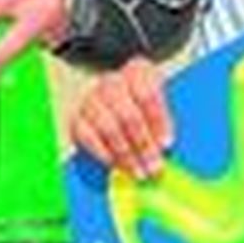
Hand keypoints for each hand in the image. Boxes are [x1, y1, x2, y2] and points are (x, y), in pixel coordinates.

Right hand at [71, 57, 171, 179]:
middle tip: (154, 166)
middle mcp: (111, 81)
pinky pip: (88, 137)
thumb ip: (161, 123)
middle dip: (143, 145)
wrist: (113, 102)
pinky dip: (104, 153)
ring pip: (109, 128)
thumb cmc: (142, 105)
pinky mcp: (77, 117)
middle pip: (128, 114)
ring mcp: (92, 98)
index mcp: (137, 71)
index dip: (158, 121)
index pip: (147, 94)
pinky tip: (116, 165)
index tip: (166, 144)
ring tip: (138, 171)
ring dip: (126, 154)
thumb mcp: (157, 104)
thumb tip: (165, 149)